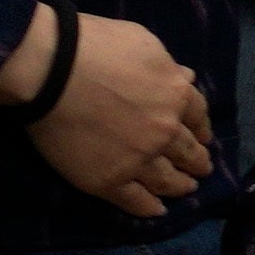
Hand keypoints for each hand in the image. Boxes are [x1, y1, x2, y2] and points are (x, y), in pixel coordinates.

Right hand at [26, 10, 211, 217]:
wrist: (52, 71)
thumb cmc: (95, 46)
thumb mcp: (143, 43)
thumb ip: (167, 65)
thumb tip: (187, 76)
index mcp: (176, 94)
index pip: (198, 116)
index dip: (201, 129)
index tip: (203, 138)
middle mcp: (165, 131)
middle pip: (188, 151)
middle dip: (197, 161)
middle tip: (201, 169)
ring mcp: (139, 159)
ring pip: (167, 180)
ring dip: (180, 186)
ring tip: (186, 189)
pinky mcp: (109, 181)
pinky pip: (135, 201)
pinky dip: (149, 208)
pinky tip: (157, 211)